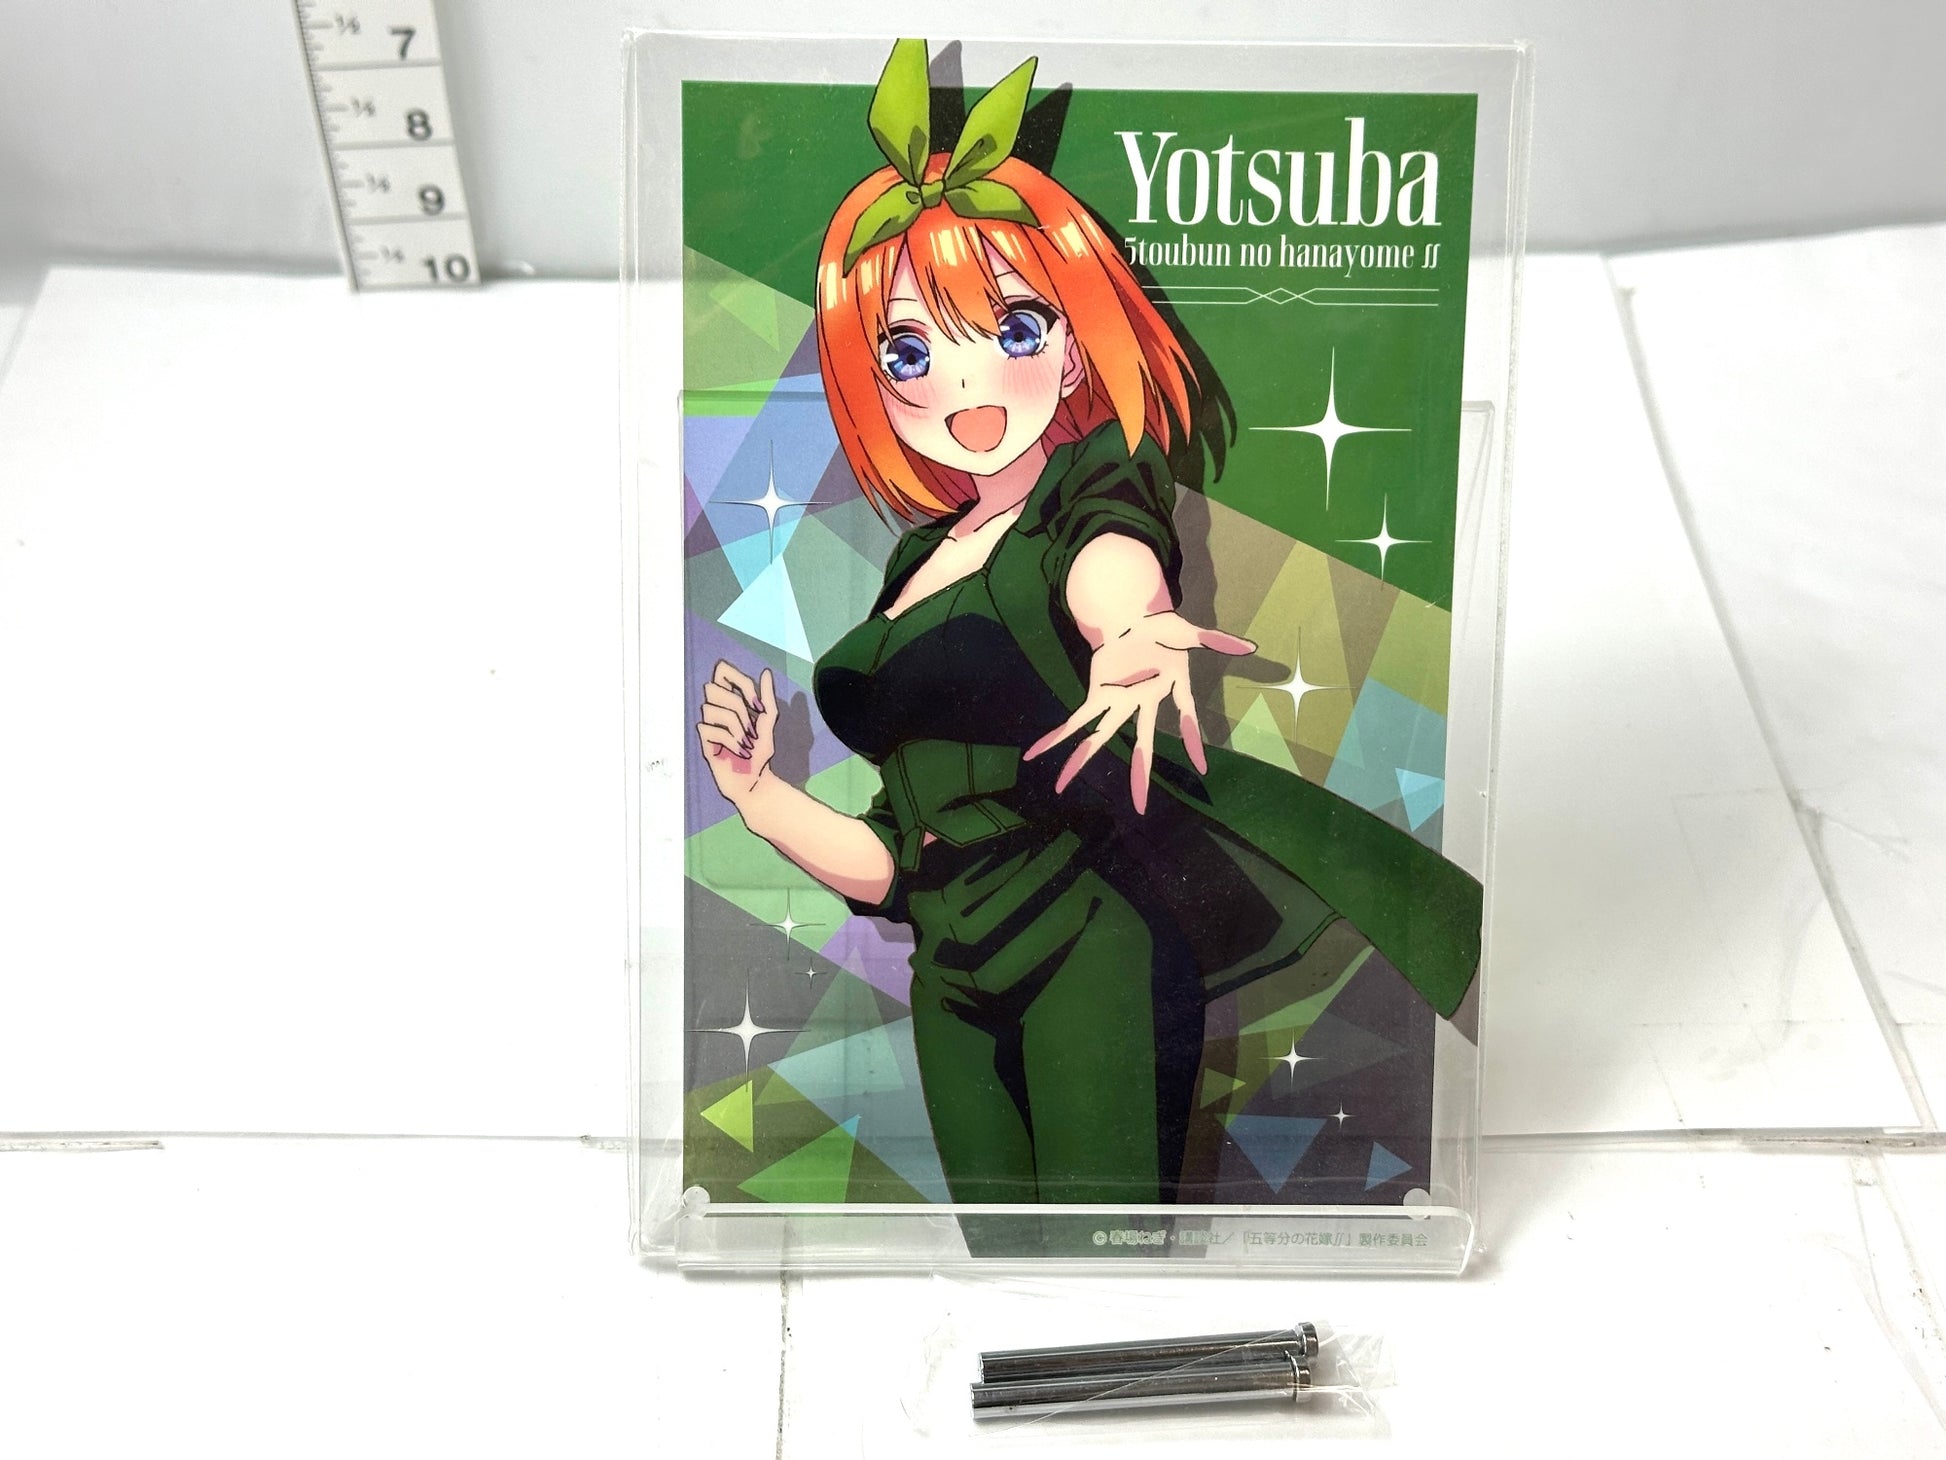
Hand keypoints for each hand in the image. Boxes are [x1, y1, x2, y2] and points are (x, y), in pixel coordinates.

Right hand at [695, 660, 775, 808]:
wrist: (756, 780)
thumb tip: (764, 672)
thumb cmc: (760, 752)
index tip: (756, 704)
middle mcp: (716, 710)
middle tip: (752, 730)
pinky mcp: (704, 743)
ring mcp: (708, 726)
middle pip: (713, 688)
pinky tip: (741, 752)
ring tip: (747, 744)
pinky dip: (732, 741)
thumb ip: (767, 697)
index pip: (722, 671)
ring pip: (711, 708)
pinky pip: (711, 729)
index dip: (738, 679)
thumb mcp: (768, 721)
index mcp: (730, 700)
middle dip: (739, 708)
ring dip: (737, 727)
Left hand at [1024, 611, 1253, 813]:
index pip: (1185, 717)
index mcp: (1169, 688)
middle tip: (1141, 808)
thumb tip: (1250, 646)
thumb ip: (1217, 640)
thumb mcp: (1189, 631)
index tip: (1203, 767)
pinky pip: (1076, 719)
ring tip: (1061, 788)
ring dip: (1081, 761)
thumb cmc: (1162, 628)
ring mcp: (1119, 702)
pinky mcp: (1097, 695)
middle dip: (1140, 773)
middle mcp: (1143, 703)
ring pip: (1101, 737)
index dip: (1191, 739)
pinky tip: (1036, 753)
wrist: (1132, 616)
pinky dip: (1057, 735)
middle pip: (1142, 742)